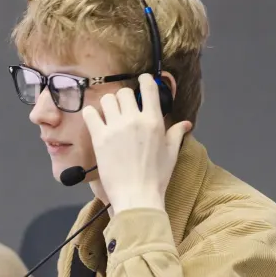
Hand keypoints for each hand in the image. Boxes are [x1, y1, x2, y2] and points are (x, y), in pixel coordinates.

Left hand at [82, 73, 190, 212]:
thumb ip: (176, 134)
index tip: (141, 80)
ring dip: (108, 105)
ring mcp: (116, 128)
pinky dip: (91, 114)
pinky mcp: (100, 138)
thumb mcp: (171, 154)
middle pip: (124, 92)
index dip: (144, 79)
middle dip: (124, 98)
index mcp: (154, 121)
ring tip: (109, 115)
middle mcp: (134, 120)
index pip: (148, 88)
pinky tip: (95, 120)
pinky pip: (90, 114)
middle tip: (123, 108)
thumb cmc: (156, 178)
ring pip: (107, 99)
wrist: (137, 197)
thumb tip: (185, 123)